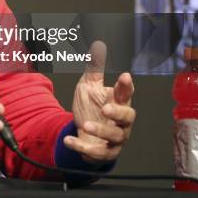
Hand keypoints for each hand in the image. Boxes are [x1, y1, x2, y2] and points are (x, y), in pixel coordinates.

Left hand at [65, 41, 135, 164]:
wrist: (83, 133)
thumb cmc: (91, 107)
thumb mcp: (89, 86)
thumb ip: (94, 68)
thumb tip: (98, 44)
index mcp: (118, 102)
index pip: (126, 93)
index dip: (126, 86)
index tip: (125, 76)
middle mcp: (120, 121)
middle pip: (128, 118)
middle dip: (118, 113)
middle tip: (106, 109)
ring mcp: (114, 138)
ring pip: (114, 137)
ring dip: (100, 131)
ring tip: (85, 124)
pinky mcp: (104, 152)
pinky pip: (96, 152)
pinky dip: (82, 146)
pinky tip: (69, 140)